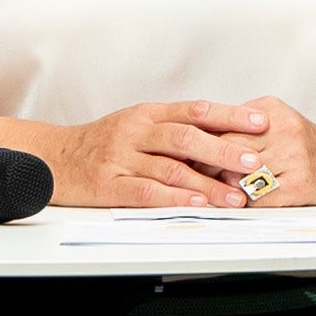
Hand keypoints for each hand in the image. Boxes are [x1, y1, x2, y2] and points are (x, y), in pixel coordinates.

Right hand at [55, 102, 266, 206]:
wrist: (54, 158)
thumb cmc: (102, 144)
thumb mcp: (138, 125)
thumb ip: (175, 129)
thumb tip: (226, 135)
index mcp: (148, 113)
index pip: (197, 110)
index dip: (231, 115)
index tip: (261, 122)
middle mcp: (136, 131)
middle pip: (187, 137)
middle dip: (225, 149)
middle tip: (254, 162)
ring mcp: (121, 157)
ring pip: (171, 167)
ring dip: (207, 184)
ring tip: (234, 196)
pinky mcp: (108, 184)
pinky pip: (145, 191)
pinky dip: (173, 199)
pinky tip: (195, 205)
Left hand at [195, 99, 315, 205]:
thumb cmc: (303, 144)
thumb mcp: (274, 119)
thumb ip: (240, 123)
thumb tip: (197, 137)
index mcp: (272, 112)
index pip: (224, 127)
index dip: (200, 144)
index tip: (182, 156)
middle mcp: (285, 132)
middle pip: (229, 150)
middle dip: (205, 167)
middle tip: (187, 177)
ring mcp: (294, 160)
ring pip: (242, 176)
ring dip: (221, 188)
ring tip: (207, 193)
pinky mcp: (299, 186)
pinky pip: (259, 199)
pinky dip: (242, 204)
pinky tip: (234, 204)